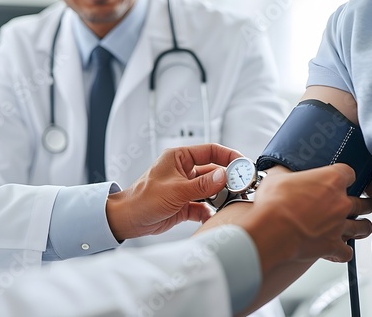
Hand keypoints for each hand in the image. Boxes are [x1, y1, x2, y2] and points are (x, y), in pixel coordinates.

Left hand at [106, 144, 240, 240]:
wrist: (128, 220)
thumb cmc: (142, 199)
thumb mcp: (176, 190)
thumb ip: (202, 184)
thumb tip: (224, 176)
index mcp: (179, 158)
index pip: (210, 151)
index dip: (228, 156)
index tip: (243, 164)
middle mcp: (184, 171)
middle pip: (213, 172)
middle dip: (227, 180)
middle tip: (239, 188)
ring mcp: (185, 188)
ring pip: (210, 190)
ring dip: (219, 197)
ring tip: (228, 203)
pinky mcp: (185, 204)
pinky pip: (203, 206)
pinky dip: (209, 212)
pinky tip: (212, 217)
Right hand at [196, 164, 371, 272]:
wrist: (268, 230)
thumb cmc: (270, 203)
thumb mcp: (272, 178)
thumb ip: (278, 172)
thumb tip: (269, 167)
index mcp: (330, 179)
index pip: (349, 171)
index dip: (343, 173)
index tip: (338, 175)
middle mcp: (340, 202)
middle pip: (364, 198)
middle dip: (360, 198)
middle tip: (352, 198)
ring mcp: (338, 225)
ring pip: (363, 225)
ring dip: (358, 223)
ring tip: (351, 222)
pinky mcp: (332, 246)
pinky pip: (346, 250)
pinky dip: (342, 249)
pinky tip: (335, 246)